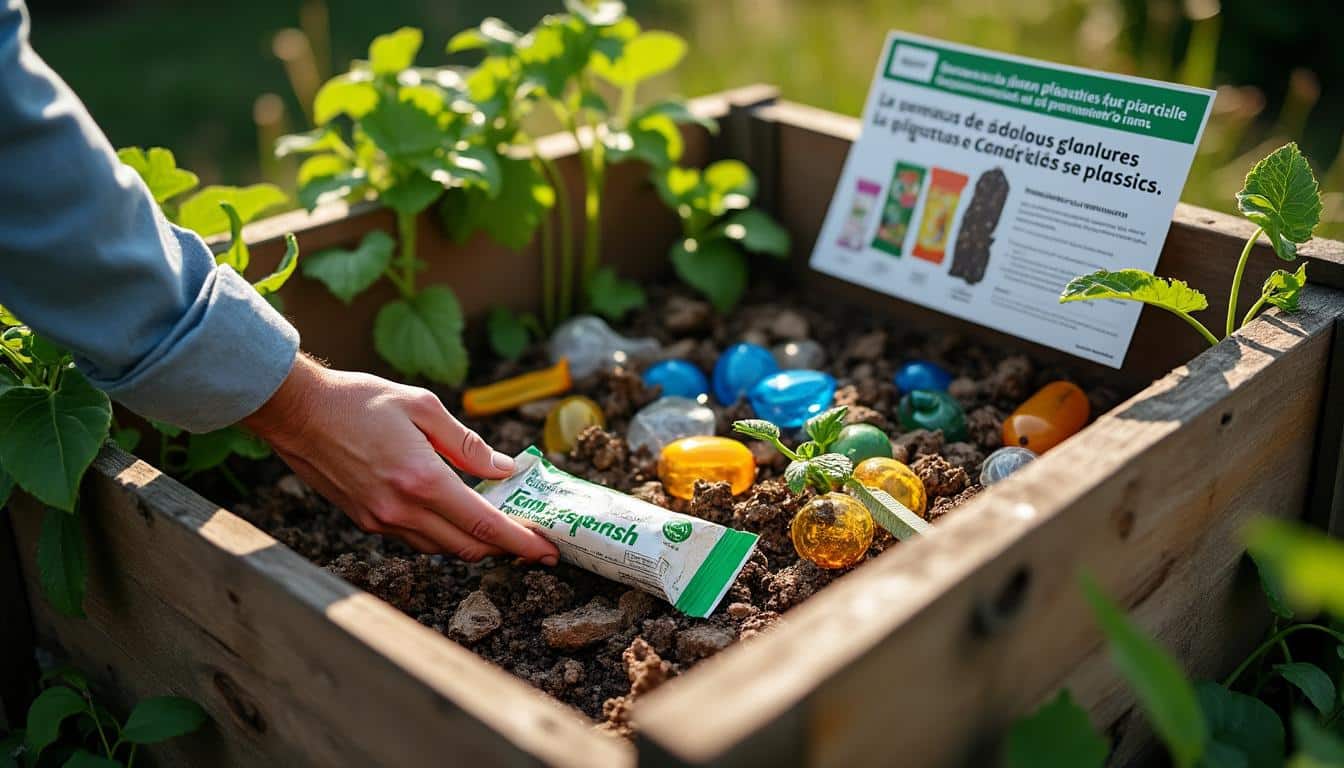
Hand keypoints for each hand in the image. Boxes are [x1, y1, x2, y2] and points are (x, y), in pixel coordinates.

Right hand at [242, 354, 558, 563]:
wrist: (297, 412)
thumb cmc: (359, 400)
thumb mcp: (423, 407)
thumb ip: (467, 444)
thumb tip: (505, 469)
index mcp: (422, 480)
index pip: (484, 525)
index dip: (520, 542)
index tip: (547, 551)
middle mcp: (401, 510)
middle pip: (466, 546)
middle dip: (504, 548)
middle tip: (531, 540)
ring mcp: (381, 520)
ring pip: (441, 548)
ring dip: (473, 542)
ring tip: (497, 524)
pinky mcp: (365, 521)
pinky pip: (416, 539)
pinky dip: (442, 534)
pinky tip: (453, 514)